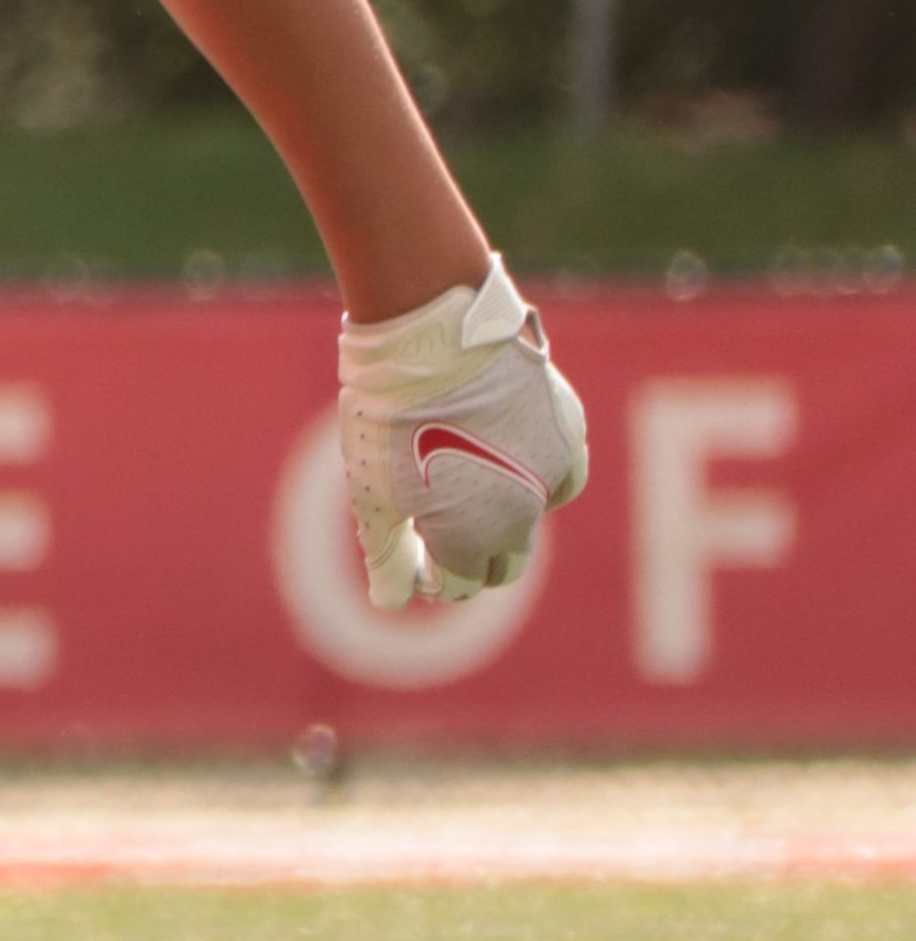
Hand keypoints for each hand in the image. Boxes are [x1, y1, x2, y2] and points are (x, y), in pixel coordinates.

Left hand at [338, 251, 588, 608]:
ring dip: (506, 517)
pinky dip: (538, 479)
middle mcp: (520, 518)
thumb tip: (391, 601)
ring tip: (469, 483)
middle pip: (502, 563)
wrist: (435, 338)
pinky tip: (509, 459)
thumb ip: (386, 554)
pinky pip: (561, 476)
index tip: (414, 551)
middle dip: (473, 557)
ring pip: (534, 520)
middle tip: (441, 527)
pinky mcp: (567, 433)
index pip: (459, 585)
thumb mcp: (374, 491)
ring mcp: (549, 474)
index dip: (433, 575)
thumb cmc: (391, 417)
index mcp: (469, 540)